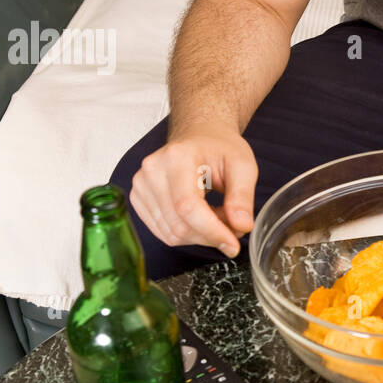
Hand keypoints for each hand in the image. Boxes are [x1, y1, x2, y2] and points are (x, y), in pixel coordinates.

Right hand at [129, 126, 257, 256]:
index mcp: (177, 157)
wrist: (199, 137)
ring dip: (200, 235)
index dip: (211, 231)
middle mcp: (152, 171)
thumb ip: (242, 197)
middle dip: (210, 235)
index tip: (233, 245)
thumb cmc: (220, 148)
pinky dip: (186, 234)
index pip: (187, 207)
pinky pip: (163, 232)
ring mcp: (141, 185)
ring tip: (217, 216)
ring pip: (171, 233)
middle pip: (178, 225)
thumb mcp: (243, 166)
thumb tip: (241, 227)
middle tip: (232, 226)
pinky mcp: (139, 199)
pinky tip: (200, 218)